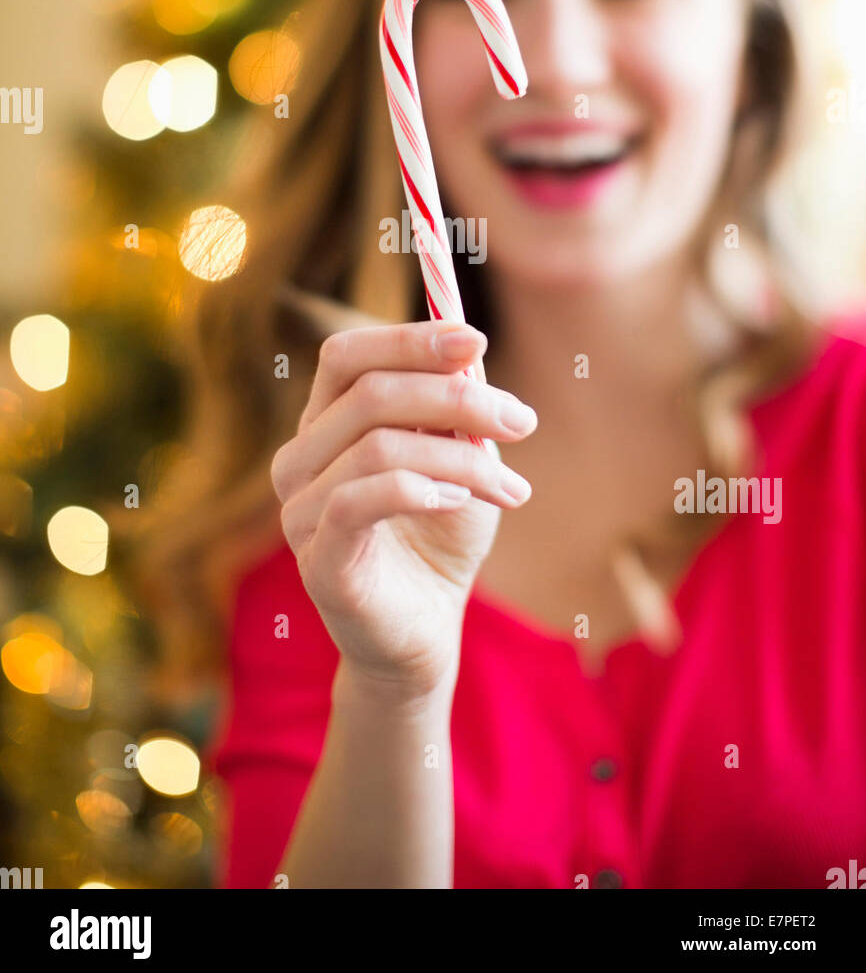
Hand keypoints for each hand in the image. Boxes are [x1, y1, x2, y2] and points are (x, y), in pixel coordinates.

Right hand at [270, 321, 535, 698]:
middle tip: (522, 421)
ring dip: (461, 458)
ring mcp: (301, 511)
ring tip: (511, 486)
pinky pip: (360, 500)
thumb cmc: (441, 538)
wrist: (428, 633)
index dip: (409, 339)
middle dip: (456, 398)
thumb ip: (457, 410)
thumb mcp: (460, 461)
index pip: (346, 355)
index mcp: (326, 425)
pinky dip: (420, 490)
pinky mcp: (318, 559)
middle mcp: (300, 460)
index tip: (476, 341)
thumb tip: (469, 353)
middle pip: (370, 393)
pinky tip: (461, 503)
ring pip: (378, 446)